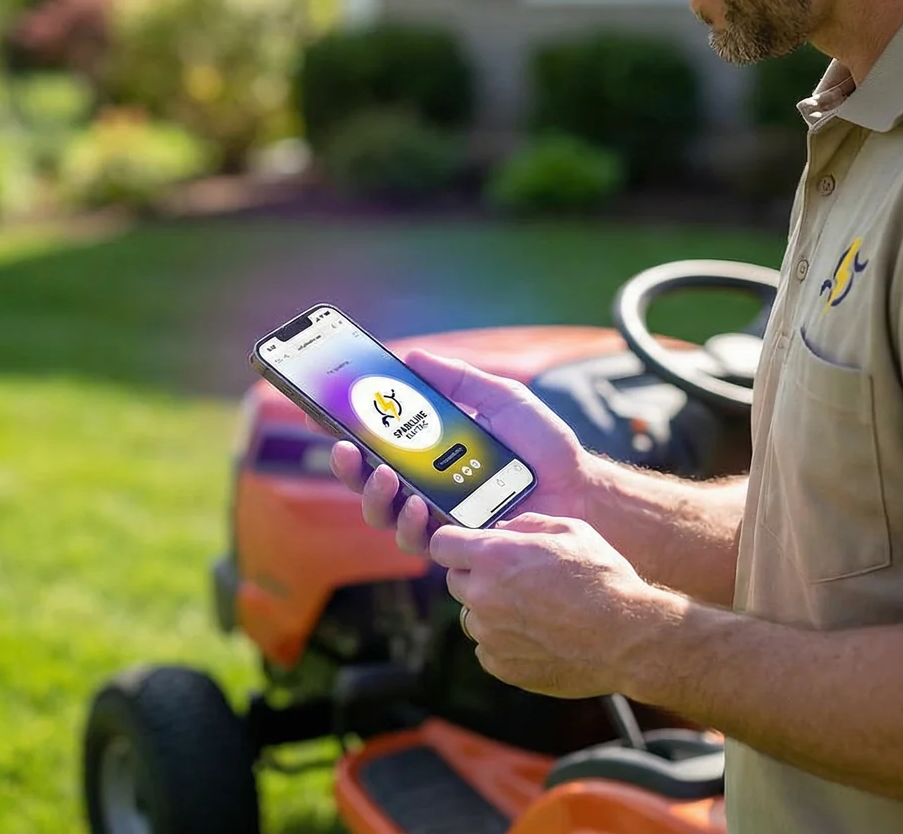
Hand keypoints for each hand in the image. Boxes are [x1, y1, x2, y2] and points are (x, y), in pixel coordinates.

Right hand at [328, 349, 594, 554]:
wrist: (580, 489)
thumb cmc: (543, 447)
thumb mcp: (502, 399)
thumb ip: (459, 380)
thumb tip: (412, 358)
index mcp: (430, 452)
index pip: (376, 443)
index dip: (343, 430)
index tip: (321, 411)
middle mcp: (426, 486)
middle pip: (367, 482)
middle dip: (346, 467)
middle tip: (343, 448)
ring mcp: (439, 518)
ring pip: (384, 515)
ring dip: (373, 495)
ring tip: (384, 476)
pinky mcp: (457, 544)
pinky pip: (419, 540)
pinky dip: (410, 522)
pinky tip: (418, 504)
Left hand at [430, 514, 669, 698]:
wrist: (627, 637)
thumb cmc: (602, 578)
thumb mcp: (571, 530)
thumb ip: (527, 524)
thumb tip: (501, 529)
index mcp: (494, 557)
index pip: (441, 544)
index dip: (456, 543)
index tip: (471, 548)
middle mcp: (483, 596)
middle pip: (456, 581)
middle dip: (477, 576)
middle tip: (515, 579)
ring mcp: (490, 635)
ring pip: (473, 616)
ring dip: (492, 611)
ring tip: (535, 610)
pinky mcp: (502, 666)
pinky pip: (488, 649)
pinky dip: (505, 642)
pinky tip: (539, 635)